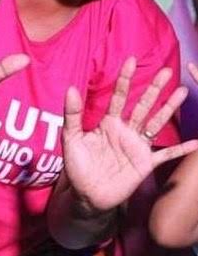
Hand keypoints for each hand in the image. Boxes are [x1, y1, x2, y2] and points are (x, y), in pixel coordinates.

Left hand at [63, 57, 197, 211]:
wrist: (87, 194)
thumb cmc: (77, 166)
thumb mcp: (71, 138)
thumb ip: (73, 115)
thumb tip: (71, 89)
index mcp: (109, 122)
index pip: (119, 96)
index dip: (125, 79)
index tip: (132, 60)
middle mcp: (126, 130)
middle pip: (143, 105)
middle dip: (154, 88)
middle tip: (166, 71)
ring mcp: (137, 146)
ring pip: (156, 123)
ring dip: (169, 108)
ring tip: (183, 92)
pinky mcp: (145, 163)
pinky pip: (166, 155)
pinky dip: (181, 149)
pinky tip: (197, 142)